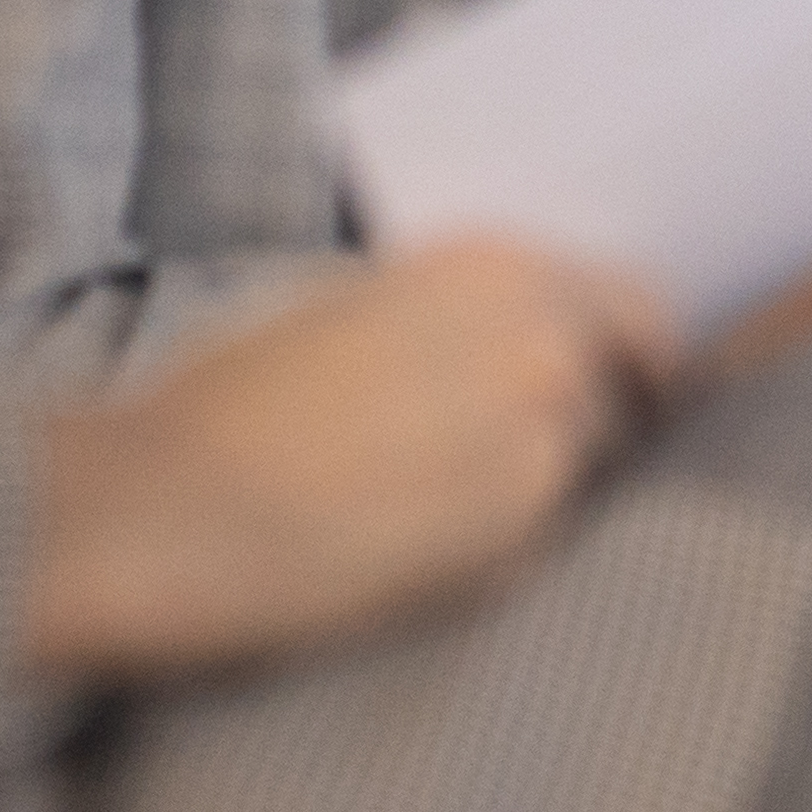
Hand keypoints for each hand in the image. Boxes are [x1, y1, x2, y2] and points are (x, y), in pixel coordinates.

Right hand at [18, 237, 668, 683]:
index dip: (638, 343)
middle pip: (641, 384)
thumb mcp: (344, 307)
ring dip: (553, 482)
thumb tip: (501, 349)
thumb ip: (446, 318)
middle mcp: (543, 344)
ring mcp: (543, 445)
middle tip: (558, 450)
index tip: (640, 370)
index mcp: (493, 267)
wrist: (170, 504)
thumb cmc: (224, 402)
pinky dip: (509, 544)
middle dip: (617, 412)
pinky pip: (546, 541)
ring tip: (453, 502)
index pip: (633, 300)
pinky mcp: (518, 541)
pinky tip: (421, 544)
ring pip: (595, 467)